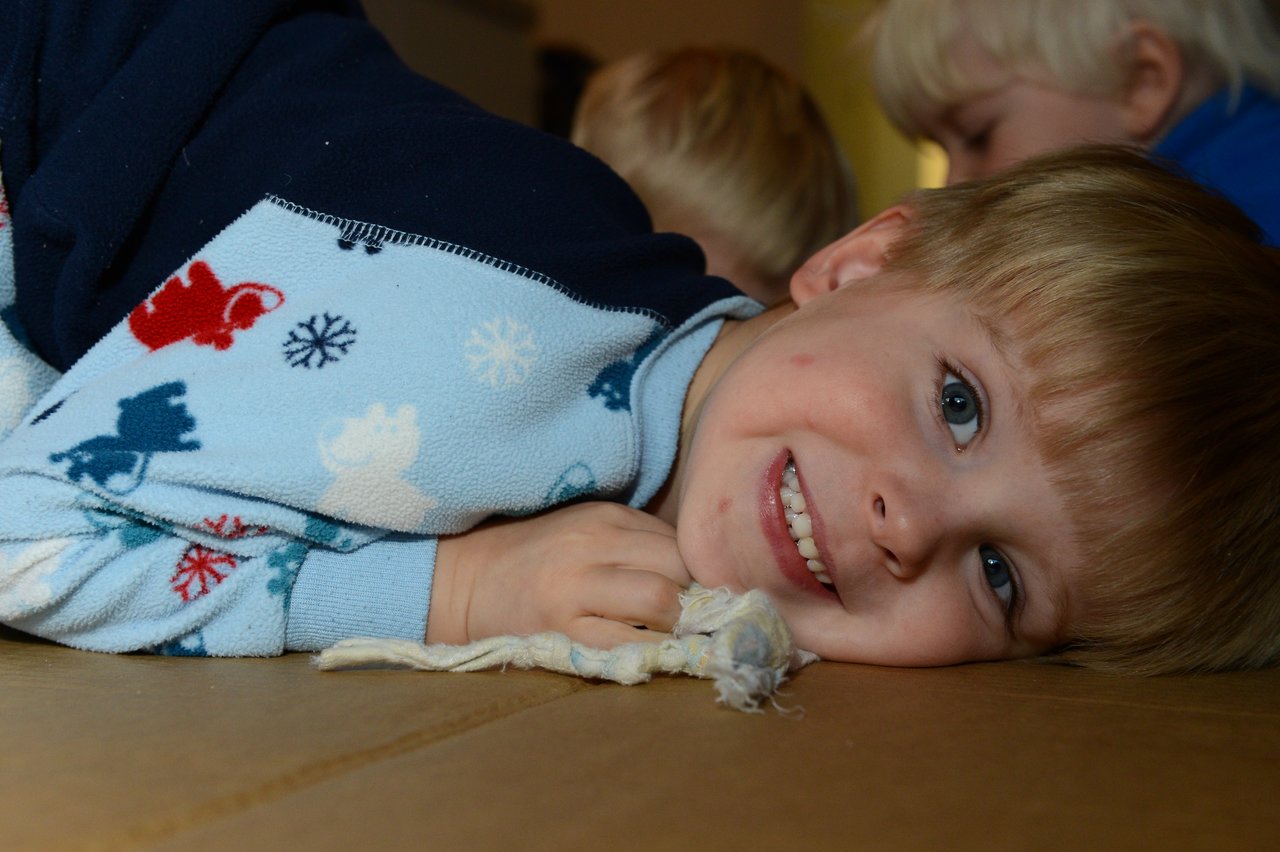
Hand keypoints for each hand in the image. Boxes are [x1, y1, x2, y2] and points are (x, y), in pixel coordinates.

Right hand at [429, 502, 690, 648]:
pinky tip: (645, 653)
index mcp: (604, 517)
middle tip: (695, 619)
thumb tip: (702, 574)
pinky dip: (649, 651)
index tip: (703, 594)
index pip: (681, 541)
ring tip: (670, 636)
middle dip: (696, 597)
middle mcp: (592, 544)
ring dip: (677, 625)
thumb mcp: (585, 529)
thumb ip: (638, 542)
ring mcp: (575, 588)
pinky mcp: (560, 630)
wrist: (466, 582)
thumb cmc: (536, 558)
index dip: (702, 572)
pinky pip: (627, 644)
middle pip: (679, 567)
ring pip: (661, 601)